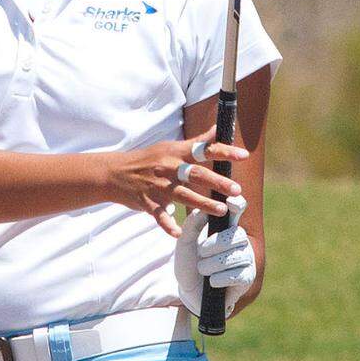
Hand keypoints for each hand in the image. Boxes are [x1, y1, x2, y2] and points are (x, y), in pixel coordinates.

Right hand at [108, 124, 248, 237]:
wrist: (115, 173)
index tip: (243, 155)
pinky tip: (177, 232)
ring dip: (202, 203)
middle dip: (217, 182)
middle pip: (196, 174)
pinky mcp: (147, 202)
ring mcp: (157, 186)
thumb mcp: (170, 146)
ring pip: (182, 195)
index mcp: (176, 152)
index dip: (224, 151)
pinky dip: (167, 224)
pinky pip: (159, 215)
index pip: (204, 149)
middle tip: (236, 190)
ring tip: (221, 210)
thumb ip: (196, 141)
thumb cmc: (149, 159)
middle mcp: (168, 167)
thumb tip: (217, 128)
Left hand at [173, 191, 255, 318]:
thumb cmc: (189, 263)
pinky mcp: (247, 277)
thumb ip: (191, 225)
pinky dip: (220, 278)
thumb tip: (203, 210)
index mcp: (226, 228)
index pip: (237, 210)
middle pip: (237, 235)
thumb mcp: (184, 243)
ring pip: (236, 256)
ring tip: (203, 269)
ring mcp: (246, 259)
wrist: (189, 291)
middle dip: (215, 245)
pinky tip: (212, 282)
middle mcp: (240, 241)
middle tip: (202, 253)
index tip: (230, 201)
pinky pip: (238, 274)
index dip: (237, 204)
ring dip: (214, 264)